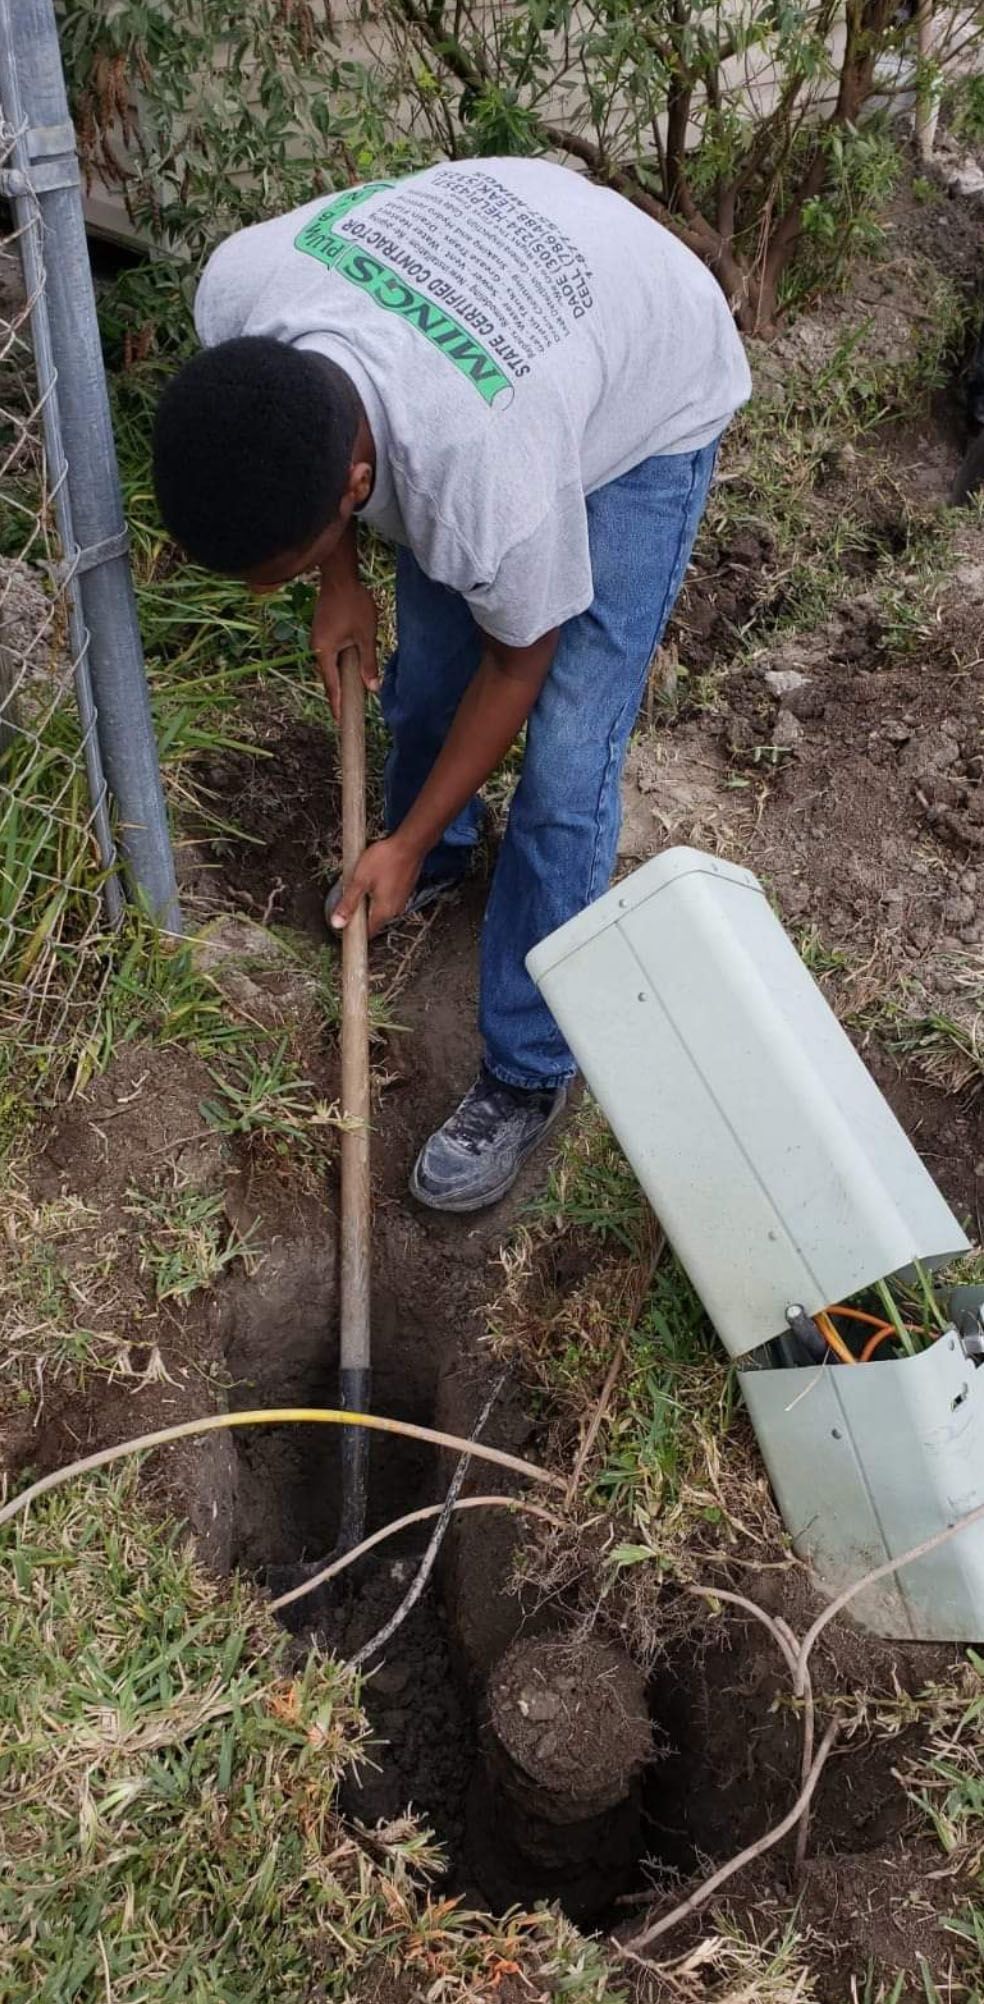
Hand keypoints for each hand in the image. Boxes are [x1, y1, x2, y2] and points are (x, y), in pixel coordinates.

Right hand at [311, 575, 379, 721]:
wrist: (339, 577)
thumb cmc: (354, 604)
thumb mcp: (366, 635)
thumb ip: (369, 663)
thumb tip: (373, 688)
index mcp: (324, 651)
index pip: (331, 684)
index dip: (336, 703)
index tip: (339, 720)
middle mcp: (316, 647)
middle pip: (328, 677)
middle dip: (337, 693)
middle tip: (345, 712)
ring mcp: (317, 638)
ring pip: (329, 665)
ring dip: (339, 678)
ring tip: (349, 693)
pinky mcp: (321, 631)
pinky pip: (330, 654)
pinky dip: (338, 664)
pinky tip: (347, 668)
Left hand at [330, 834, 423, 938]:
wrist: (409, 844)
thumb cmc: (385, 859)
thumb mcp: (360, 880)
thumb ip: (349, 903)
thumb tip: (337, 923)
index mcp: (384, 911)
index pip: (367, 933)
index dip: (354, 931)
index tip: (344, 926)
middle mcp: (395, 910)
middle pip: (373, 921)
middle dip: (360, 914)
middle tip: (349, 899)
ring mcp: (401, 901)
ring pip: (380, 909)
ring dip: (369, 902)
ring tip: (362, 885)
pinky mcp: (404, 891)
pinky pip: (388, 900)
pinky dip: (379, 894)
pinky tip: (374, 879)